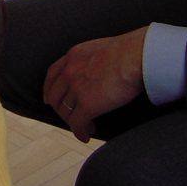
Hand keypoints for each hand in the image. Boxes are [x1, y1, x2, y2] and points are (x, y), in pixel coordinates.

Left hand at [42, 26, 148, 141]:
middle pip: (55, 97)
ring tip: (86, 128)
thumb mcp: (102, 49)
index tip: (49, 99)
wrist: (137, 55)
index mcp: (73, 56)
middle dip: (61, 110)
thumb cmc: (131, 50)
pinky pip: (77, 123)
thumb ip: (93, 59)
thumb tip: (100, 71)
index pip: (52, 75)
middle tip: (72, 117)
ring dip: (74, 122)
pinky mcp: (87, 104)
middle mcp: (70, 71)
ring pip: (65, 112)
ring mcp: (76, 88)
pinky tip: (86, 136)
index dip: (49, 90)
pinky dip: (80, 132)